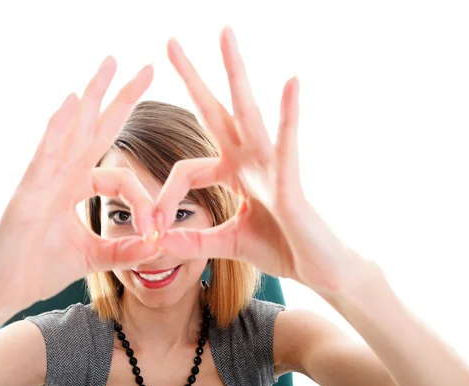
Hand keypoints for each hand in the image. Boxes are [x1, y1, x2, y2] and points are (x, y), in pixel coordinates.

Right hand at [0, 57, 159, 317]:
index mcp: (77, 187)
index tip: (155, 230)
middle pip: (96, 129)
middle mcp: (62, 175)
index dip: (143, 201)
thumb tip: (158, 245)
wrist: (1, 292)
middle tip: (146, 67)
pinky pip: (45, 155)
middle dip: (120, 98)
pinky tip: (72, 103)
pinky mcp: (26, 193)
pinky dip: (57, 129)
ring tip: (110, 63)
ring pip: (71, 130)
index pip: (120, 178)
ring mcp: (43, 180)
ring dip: (91, 96)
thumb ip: (124, 250)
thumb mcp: (93, 257)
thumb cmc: (39, 267)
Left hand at [155, 27, 369, 294]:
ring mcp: (270, 165)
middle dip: (192, 78)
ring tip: (224, 35)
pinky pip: (287, 144)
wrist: (316, 268)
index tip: (152, 227)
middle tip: (170, 41)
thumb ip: (192, 240)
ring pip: (248, 113)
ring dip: (235, 73)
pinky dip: (289, 115)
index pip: (185, 170)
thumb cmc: (279, 248)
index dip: (164, 198)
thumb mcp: (226, 243)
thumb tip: (156, 243)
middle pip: (215, 112)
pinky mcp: (290, 181)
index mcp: (232, 172)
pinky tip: (291, 82)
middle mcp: (249, 160)